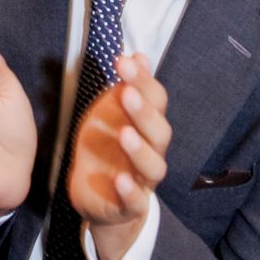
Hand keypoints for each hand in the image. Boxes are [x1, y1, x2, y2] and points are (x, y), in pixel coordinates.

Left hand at [68, 53, 169, 259]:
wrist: (100, 197)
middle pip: (159, 133)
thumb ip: (126, 87)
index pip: (156, 101)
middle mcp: (150, 152)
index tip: (123, 60)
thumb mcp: (110, 114)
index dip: (143, 81)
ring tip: (125, 134)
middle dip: (145, 112)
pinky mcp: (128, 204)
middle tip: (128, 93)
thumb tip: (140, 55)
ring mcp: (142, 180)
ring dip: (141, 150)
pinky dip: (130, 190)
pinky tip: (120, 178)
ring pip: (153, 167)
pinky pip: (135, 201)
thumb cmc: (107, 148)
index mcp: (146, 126)